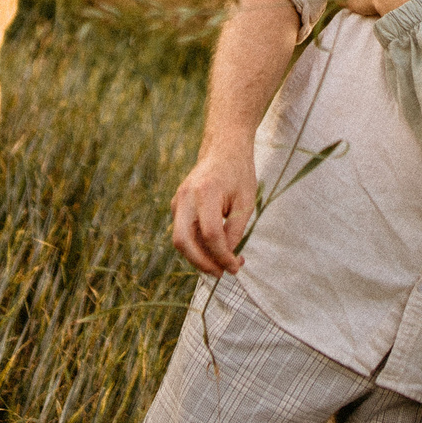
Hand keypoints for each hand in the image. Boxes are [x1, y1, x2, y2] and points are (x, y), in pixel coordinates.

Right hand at [170, 142, 259, 275]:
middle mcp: (186, 197)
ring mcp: (178, 201)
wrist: (223, 149)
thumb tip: (225, 258)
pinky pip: (182, 233)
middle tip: (222, 273)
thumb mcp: (245, 203)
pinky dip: (196, 246)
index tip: (235, 267)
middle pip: (184, 241)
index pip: (210, 234)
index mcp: (206, 192)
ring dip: (199, 257)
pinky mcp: (176, 206)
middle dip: (202, 263)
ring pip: (180, 240)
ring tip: (222, 262)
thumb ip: (234, 231)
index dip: (222, 256)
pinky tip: (214, 250)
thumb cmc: (238, 173)